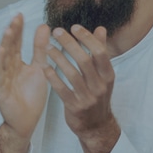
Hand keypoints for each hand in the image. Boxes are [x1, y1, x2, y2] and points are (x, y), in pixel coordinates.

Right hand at [0, 14, 49, 139]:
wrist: (26, 120)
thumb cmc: (31, 96)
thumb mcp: (39, 69)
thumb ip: (40, 49)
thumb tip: (44, 27)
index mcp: (15, 63)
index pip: (16, 43)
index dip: (18, 30)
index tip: (21, 15)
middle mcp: (6, 68)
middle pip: (8, 47)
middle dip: (12, 32)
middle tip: (16, 17)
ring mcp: (1, 78)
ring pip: (2, 58)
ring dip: (5, 44)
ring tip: (9, 30)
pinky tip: (2, 52)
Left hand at [44, 24, 120, 152]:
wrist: (96, 126)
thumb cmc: (97, 95)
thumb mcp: (103, 75)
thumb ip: (100, 51)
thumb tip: (100, 28)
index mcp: (108, 75)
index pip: (100, 52)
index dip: (87, 38)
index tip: (73, 27)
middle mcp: (100, 86)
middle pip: (84, 60)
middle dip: (70, 44)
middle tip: (56, 31)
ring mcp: (88, 97)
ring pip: (72, 74)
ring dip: (58, 58)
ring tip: (47, 46)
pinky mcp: (75, 106)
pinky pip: (62, 89)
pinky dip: (53, 77)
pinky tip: (44, 66)